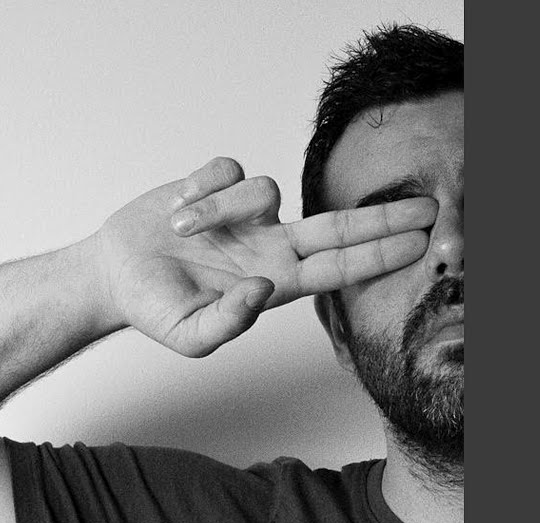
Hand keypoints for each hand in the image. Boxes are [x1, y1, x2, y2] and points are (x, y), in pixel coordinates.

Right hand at [88, 157, 435, 356]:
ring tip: (181, 232)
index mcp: (273, 281)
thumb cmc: (154, 310)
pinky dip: (202, 189)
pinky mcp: (217, 185)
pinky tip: (177, 209)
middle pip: (338, 224)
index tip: (422, 244)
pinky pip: (227, 170)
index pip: (339, 267)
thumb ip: (227, 323)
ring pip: (262, 189)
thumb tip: (262, 292)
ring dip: (221, 209)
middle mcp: (268, 243)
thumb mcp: (189, 335)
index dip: (381, 255)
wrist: (110, 276)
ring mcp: (245, 213)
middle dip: (382, 216)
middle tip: (429, 203)